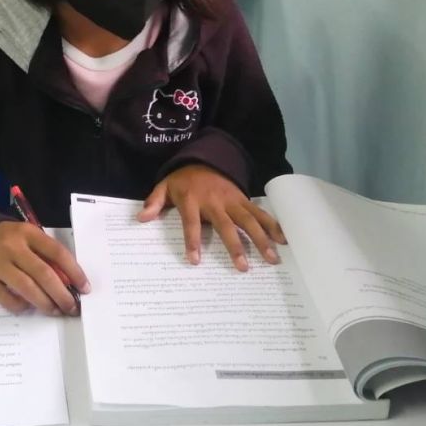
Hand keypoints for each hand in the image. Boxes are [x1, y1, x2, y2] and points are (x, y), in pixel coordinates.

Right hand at [0, 222, 89, 315]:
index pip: (57, 252)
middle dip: (62, 294)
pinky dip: (22, 307)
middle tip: (72, 308)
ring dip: (46, 304)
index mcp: (27, 232)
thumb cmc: (7, 241)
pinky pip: (8, 299)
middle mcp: (12, 246)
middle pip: (44, 274)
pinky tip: (29, 308)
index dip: (74, 272)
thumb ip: (44, 255)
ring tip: (55, 311)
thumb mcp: (26, 238)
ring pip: (27, 288)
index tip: (84, 288)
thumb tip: (69, 283)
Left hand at [138, 164, 285, 269]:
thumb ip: (154, 202)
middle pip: (226, 225)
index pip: (191, 223)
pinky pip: (259, 212)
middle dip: (235, 246)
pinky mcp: (243, 199)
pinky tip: (283, 238)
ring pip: (249, 220)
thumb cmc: (183, 180)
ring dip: (261, 238)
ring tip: (272, 258)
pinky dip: (272, 224)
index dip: (192, 241)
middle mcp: (215, 201)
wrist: (204, 158)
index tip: (194, 261)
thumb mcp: (164, 187)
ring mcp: (232, 200)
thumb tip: (142, 218)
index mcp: (192, 200)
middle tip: (243, 267)